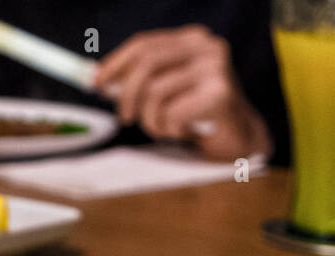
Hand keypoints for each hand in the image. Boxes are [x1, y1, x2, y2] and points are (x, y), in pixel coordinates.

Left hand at [95, 25, 270, 160]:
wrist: (238, 137)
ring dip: (151, 120)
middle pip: (147, 64)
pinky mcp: (219, 94)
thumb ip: (140, 80)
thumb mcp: (167, 90)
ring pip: (156, 92)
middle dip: (127, 94)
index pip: (145, 44)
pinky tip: (183, 131)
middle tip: (124, 117)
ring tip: (163, 128)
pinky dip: (170, 129)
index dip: (116, 63)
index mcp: (192, 39)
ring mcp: (215, 68)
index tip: (96, 82)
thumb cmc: (197, 113)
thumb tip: (99, 77)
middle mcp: (206, 47)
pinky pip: (173, 113)